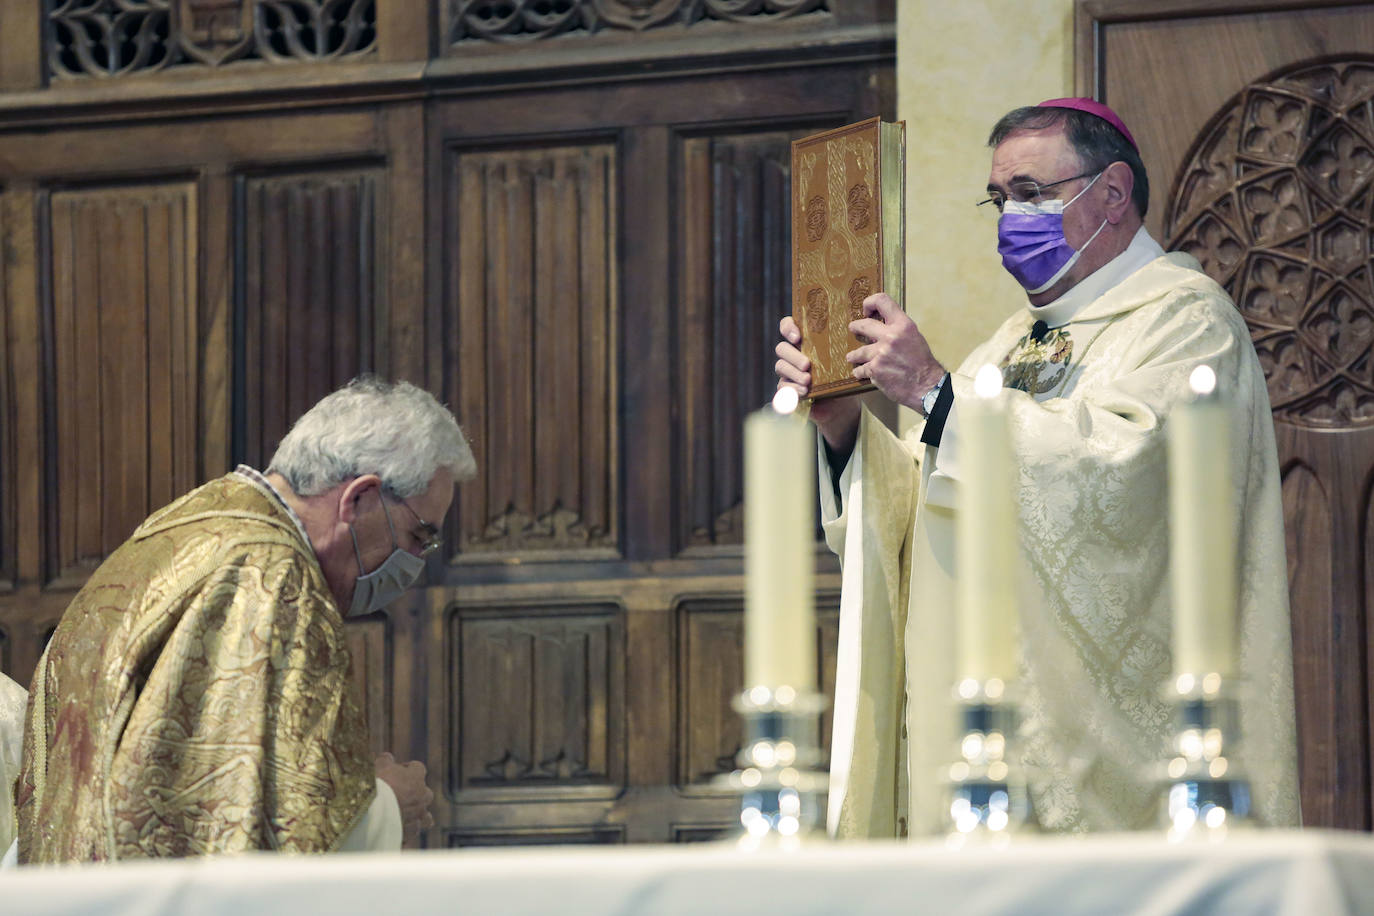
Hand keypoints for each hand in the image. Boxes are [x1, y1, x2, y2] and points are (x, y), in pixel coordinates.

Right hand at [375, 751, 434, 848]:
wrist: (374, 811)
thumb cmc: (378, 785)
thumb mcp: (379, 766)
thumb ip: (385, 760)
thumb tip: (387, 757)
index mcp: (416, 777)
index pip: (418, 768)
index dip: (409, 768)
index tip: (398, 770)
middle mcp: (422, 797)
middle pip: (426, 794)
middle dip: (417, 794)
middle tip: (402, 794)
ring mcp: (417, 816)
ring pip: (426, 818)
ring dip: (418, 816)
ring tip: (408, 817)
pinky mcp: (410, 832)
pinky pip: (411, 835)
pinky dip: (406, 834)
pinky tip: (398, 834)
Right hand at [775, 315, 860, 455]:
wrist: (842, 405)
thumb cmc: (842, 377)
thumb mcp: (843, 361)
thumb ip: (842, 347)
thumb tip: (851, 334)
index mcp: (804, 342)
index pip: (787, 326)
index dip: (788, 328)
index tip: (798, 337)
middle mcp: (793, 354)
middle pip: (781, 348)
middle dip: (793, 355)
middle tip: (807, 364)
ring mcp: (788, 372)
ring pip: (780, 366)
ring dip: (793, 372)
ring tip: (807, 380)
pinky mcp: (787, 389)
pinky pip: (782, 386)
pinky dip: (792, 388)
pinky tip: (804, 391)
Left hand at [847, 293, 944, 411]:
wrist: (927, 385)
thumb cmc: (922, 363)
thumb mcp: (914, 337)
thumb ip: (898, 330)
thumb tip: (880, 327)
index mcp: (903, 325)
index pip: (882, 301)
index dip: (870, 303)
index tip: (866, 311)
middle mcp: (890, 336)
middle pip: (863, 325)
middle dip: (855, 327)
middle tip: (853, 328)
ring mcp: (880, 353)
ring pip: (858, 351)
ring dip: (854, 355)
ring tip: (851, 357)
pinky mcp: (874, 370)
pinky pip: (860, 369)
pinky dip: (859, 372)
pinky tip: (860, 373)